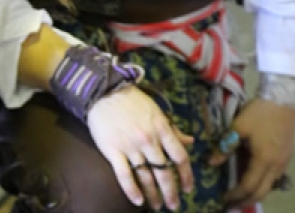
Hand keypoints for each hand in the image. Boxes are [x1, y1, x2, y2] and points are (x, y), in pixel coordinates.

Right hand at [87, 85, 193, 210]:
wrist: (104, 92)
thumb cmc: (132, 101)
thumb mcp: (157, 112)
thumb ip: (172, 130)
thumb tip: (190, 141)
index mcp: (162, 129)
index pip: (179, 157)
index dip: (186, 176)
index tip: (187, 189)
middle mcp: (149, 140)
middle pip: (164, 172)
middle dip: (171, 192)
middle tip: (173, 205)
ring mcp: (130, 146)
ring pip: (146, 176)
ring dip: (153, 194)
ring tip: (157, 205)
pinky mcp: (112, 150)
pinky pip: (124, 175)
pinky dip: (132, 190)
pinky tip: (138, 200)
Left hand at [209, 99, 294, 207]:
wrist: (282, 101)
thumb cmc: (258, 114)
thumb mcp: (237, 128)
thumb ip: (225, 147)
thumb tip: (211, 162)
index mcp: (263, 160)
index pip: (248, 186)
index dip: (235, 195)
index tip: (223, 198)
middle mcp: (276, 166)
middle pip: (262, 192)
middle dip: (246, 201)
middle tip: (231, 204)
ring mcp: (283, 163)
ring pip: (270, 187)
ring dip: (255, 193)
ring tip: (240, 195)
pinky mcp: (286, 158)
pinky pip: (274, 178)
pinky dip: (263, 184)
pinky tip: (252, 179)